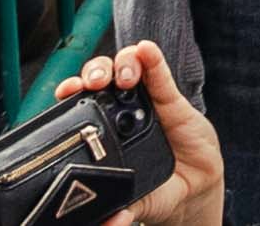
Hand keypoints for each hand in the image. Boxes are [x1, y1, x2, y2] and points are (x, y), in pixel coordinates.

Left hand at [7, 42, 223, 225]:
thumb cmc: (156, 192)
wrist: (193, 190)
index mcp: (101, 133)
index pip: (80, 105)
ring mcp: (147, 102)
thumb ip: (121, 211)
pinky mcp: (172, 99)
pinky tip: (147, 51)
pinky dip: (153, 60)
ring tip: (125, 76)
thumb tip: (112, 222)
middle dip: (94, 73)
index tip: (66, 92)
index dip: (70, 93)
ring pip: (127, 68)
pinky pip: (160, 74)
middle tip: (96, 84)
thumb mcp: (135, 203)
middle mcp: (119, 113)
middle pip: (100, 78)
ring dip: (122, 63)